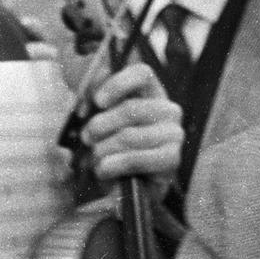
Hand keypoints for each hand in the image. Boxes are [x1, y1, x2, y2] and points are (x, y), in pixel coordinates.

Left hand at [79, 63, 182, 183]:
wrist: (126, 185)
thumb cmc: (111, 145)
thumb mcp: (98, 118)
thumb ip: (94, 98)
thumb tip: (93, 85)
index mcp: (151, 91)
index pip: (143, 73)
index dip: (118, 84)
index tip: (97, 101)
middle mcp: (168, 109)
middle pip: (131, 108)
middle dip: (100, 125)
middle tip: (86, 138)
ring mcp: (174, 133)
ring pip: (129, 135)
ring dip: (103, 149)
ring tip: (94, 159)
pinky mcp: (172, 158)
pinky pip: (136, 159)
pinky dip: (113, 165)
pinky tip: (103, 171)